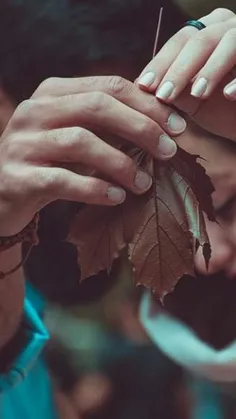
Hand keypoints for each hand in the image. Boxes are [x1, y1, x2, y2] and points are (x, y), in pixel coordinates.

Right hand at [0, 76, 186, 235]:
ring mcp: (24, 143)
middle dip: (141, 128)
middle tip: (168, 152)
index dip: (147, 105)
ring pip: (81, 142)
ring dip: (121, 163)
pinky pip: (64, 180)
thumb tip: (161, 128)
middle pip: (97, 107)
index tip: (177, 126)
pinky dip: (96, 189)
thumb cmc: (48, 162)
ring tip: (144, 183)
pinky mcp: (19, 177)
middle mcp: (35, 111)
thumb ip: (106, 126)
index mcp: (52, 93)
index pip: (108, 87)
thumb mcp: (74, 136)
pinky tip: (117, 197)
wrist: (1, 191)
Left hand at [138, 8, 235, 140]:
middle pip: (198, 40)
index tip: (144, 87)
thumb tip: (140, 87)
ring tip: (197, 94)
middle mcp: (227, 27)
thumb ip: (173, 90)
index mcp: (207, 34)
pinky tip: (228, 95)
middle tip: (163, 95)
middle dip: (179, 69)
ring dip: (210, 69)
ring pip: (228, 42)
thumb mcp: (194, 101)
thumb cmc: (224, 109)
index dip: (161, 64)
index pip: (179, 43)